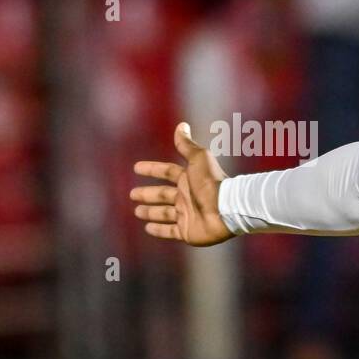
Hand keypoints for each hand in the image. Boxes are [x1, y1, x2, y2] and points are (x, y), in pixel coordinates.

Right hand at [131, 123, 232, 246]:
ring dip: (150, 212)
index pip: (166, 172)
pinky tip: (148, 228)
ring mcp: (186, 215)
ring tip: (137, 211)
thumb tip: (181, 125)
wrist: (225, 209)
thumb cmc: (211, 183)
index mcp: (188, 179)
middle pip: (162, 194)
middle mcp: (186, 197)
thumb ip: (187, 145)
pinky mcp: (187, 232)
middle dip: (147, 194)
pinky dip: (159, 230)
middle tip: (132, 194)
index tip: (136, 168)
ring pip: (164, 213)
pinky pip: (170, 231)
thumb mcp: (198, 158)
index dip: (152, 169)